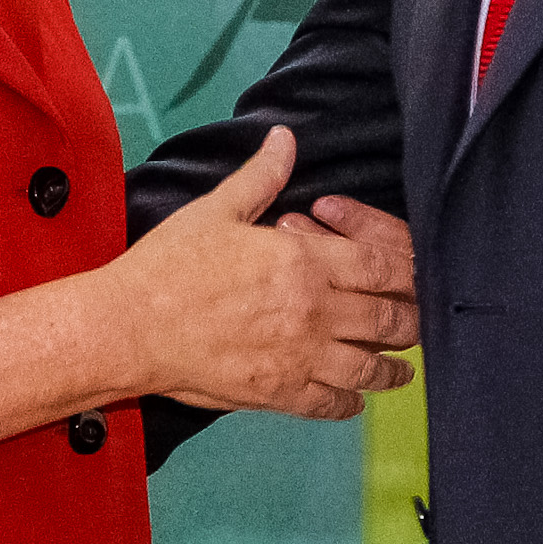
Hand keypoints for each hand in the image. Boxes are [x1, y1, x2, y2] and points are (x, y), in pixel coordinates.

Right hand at [103, 127, 416, 419]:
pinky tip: (354, 398)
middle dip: (409, 320)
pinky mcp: (277, 393)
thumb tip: (284, 138)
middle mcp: (313, 312)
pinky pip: (331, 404)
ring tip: (401, 367)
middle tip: (414, 321)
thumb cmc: (168, 267)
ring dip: (392, 368)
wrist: (128, 327)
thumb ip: (261, 176)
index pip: (383, 267)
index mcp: (305, 262)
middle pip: (391, 320)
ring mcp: (299, 358)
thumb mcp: (217, 210)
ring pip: (371, 368)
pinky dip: (350, 402)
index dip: (406, 271)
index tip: (411, 276)